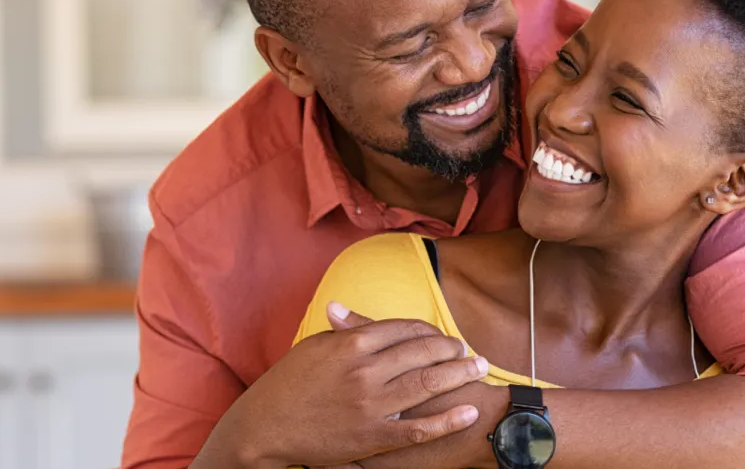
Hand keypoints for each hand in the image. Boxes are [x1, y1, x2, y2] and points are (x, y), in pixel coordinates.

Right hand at [197, 302, 489, 468]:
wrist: (266, 426)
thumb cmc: (287, 384)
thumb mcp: (313, 348)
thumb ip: (339, 331)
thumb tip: (345, 307)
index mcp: (351, 343)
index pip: (403, 328)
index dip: (429, 330)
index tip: (442, 334)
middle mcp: (364, 371)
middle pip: (421, 352)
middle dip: (451, 349)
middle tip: (470, 350)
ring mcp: (370, 405)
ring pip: (426, 384)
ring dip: (458, 374)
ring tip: (479, 369)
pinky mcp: (371, 437)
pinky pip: (417, 429)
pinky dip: (447, 421)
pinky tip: (467, 412)